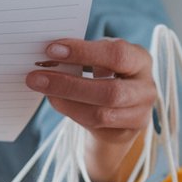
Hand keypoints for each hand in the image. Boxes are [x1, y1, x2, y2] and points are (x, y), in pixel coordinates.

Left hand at [25, 37, 156, 181]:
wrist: (120, 112)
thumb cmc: (106, 76)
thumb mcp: (100, 61)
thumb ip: (82, 59)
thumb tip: (48, 57)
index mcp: (140, 59)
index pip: (117, 54)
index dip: (84, 52)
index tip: (52, 49)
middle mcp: (145, 87)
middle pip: (110, 91)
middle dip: (68, 84)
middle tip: (35, 77)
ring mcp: (139, 113)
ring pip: (100, 113)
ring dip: (65, 101)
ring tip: (41, 88)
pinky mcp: (126, 132)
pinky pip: (94, 125)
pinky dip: (71, 112)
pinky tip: (55, 100)